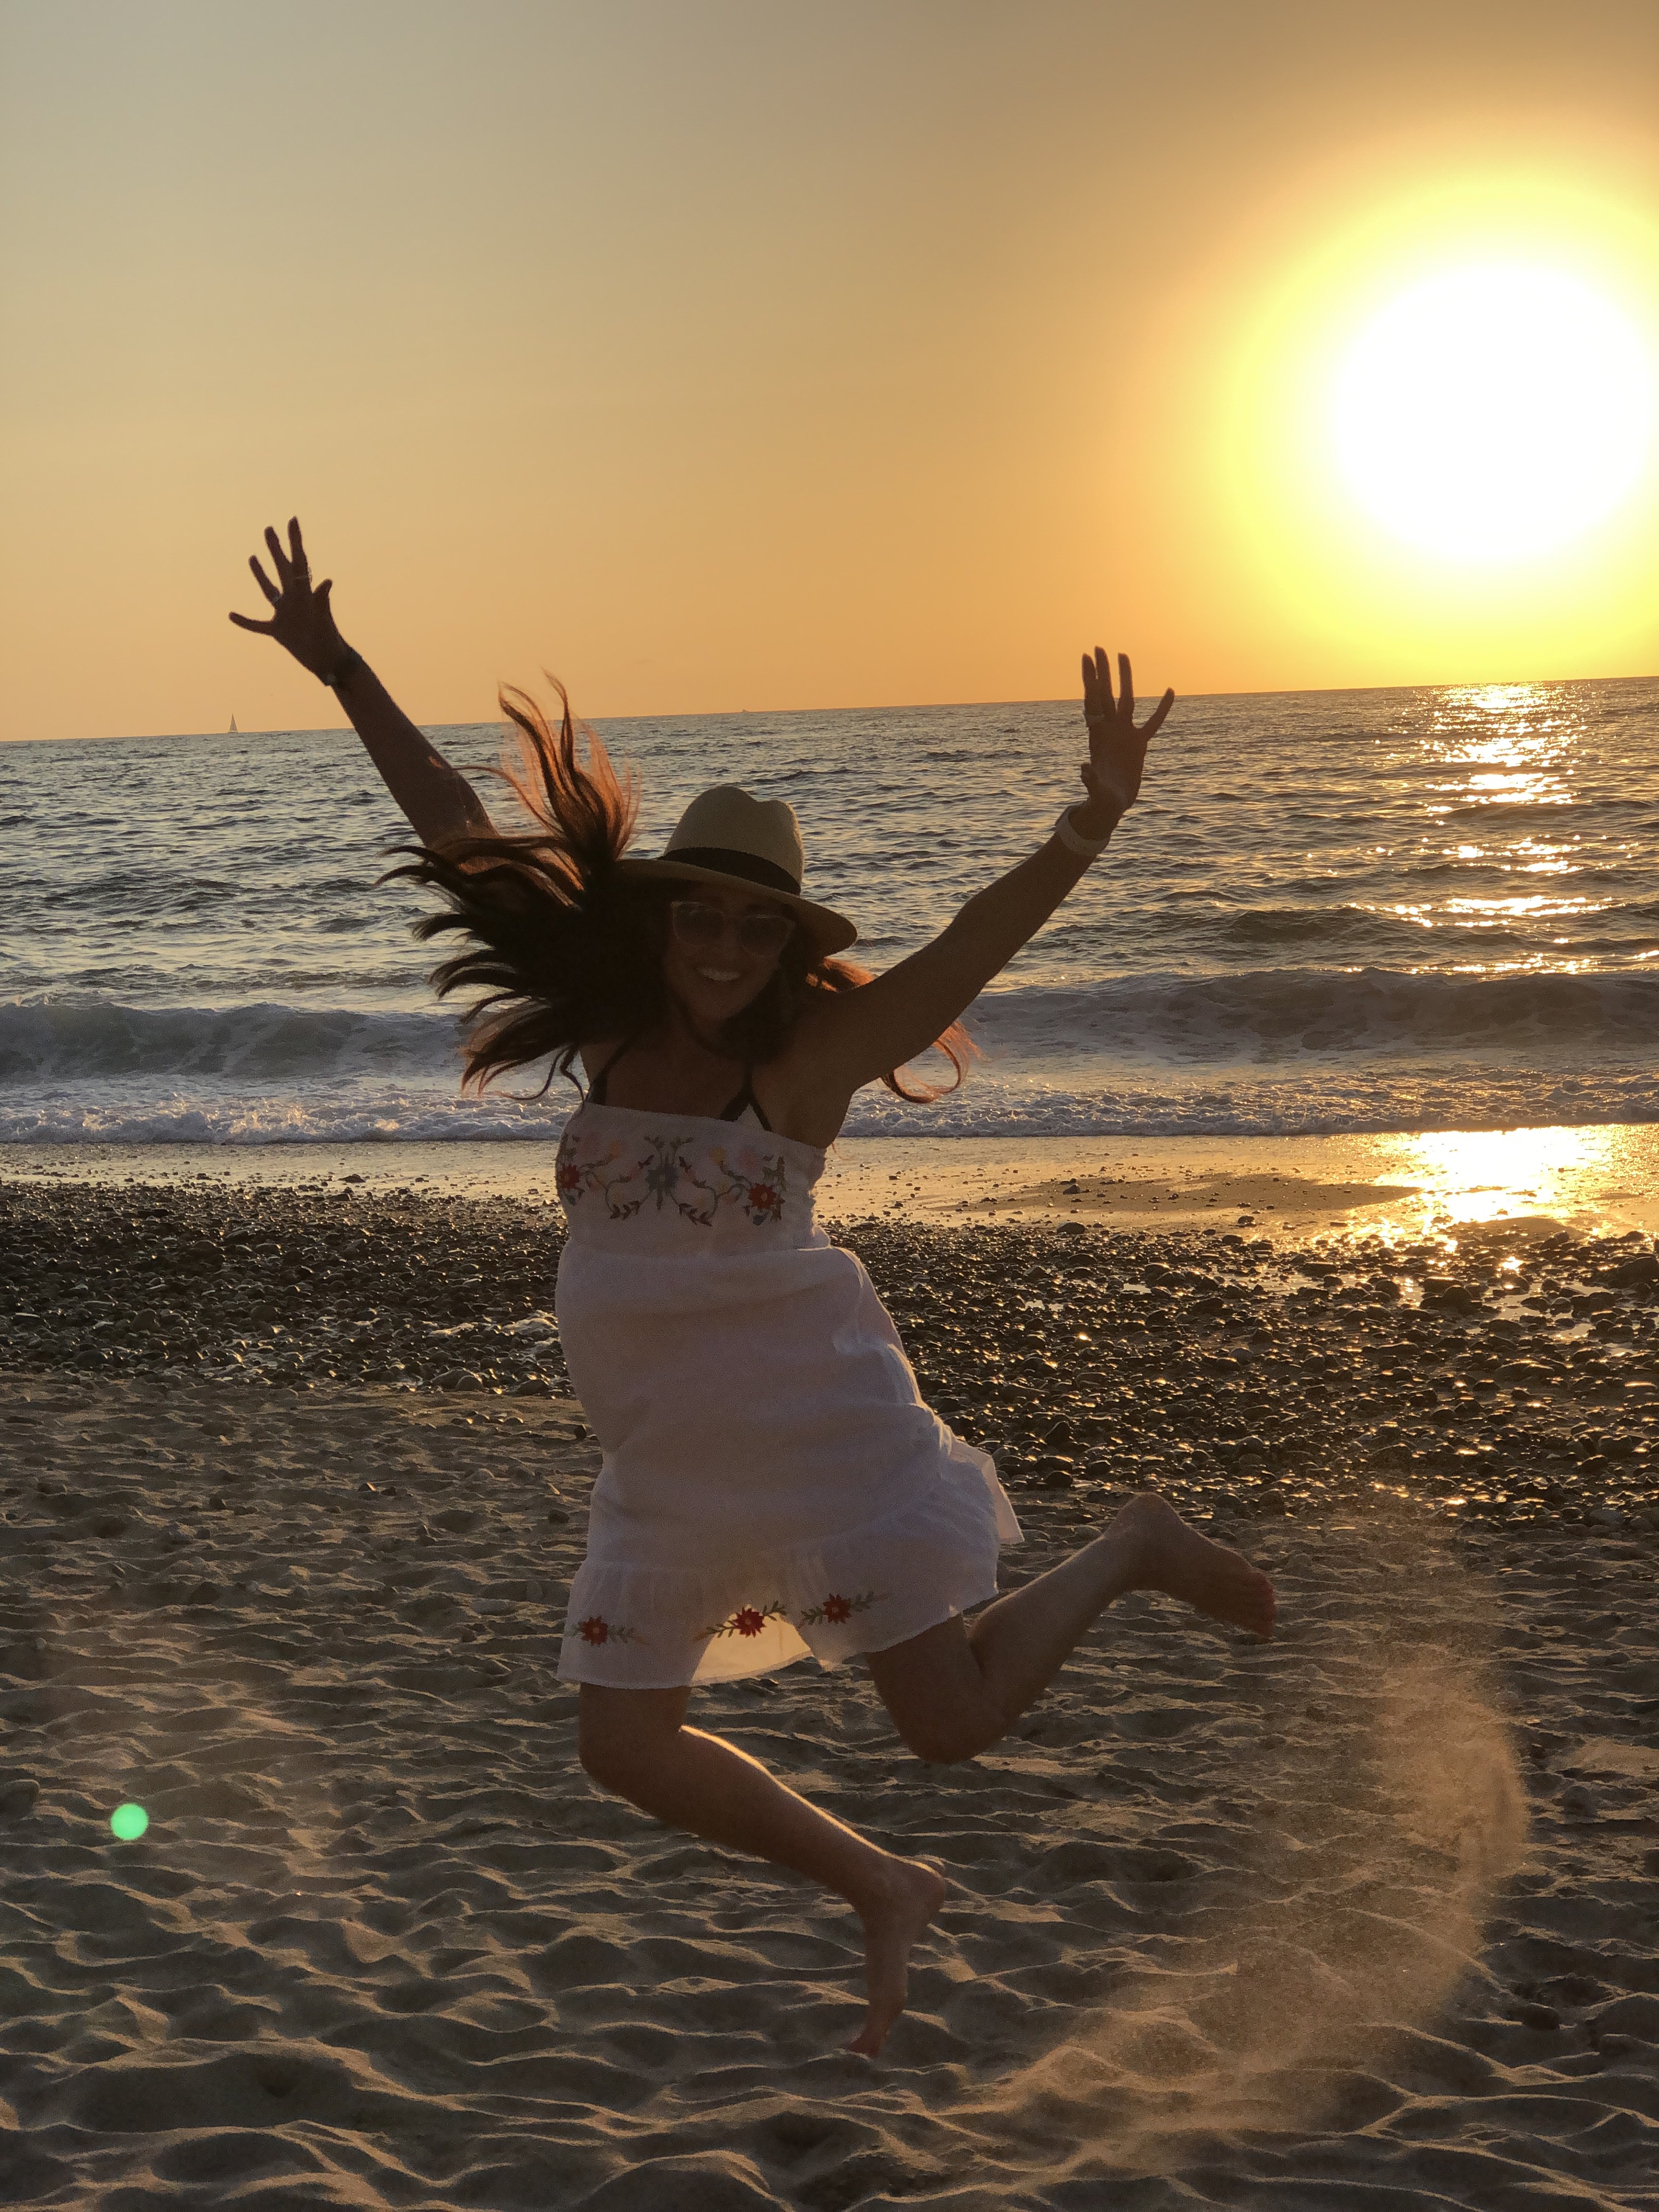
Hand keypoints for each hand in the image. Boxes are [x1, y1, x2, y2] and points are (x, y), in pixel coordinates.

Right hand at [228, 517, 346, 679]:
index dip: (295, 540)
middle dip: (275, 548)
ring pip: (269, 590)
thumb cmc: (329, 642)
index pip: (298, 560)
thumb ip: (322, 601)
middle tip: (269, 528)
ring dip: (260, 574)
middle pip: (282, 568)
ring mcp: (285, 615)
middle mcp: (293, 599)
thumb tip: (327, 582)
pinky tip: (231, 615)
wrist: (328, 663)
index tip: (293, 519)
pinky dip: (246, 621)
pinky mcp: (279, 632)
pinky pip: (258, 625)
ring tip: (252, 557)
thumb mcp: (323, 619)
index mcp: (303, 592)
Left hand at [1077, 647, 1172, 827]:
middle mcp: (1110, 730)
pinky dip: (1162, 709)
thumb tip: (1084, 771)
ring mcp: (1125, 734)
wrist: (1112, 806)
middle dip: (1102, 672)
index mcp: (1099, 735)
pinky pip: (1153, 723)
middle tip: (1099, 647)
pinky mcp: (1139, 744)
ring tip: (1123, 655)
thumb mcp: (1096, 790)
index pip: (1093, 701)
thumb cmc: (1101, 799)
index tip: (1086, 658)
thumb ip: (1091, 780)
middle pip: (1106, 694)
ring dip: (1125, 679)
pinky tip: (1170, 691)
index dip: (1090, 680)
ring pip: (1127, 700)